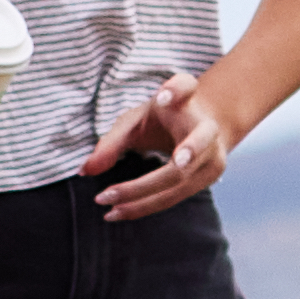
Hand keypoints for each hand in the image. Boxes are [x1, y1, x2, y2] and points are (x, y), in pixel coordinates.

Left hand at [93, 67, 252, 219]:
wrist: (201, 130)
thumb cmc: (162, 123)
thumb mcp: (135, 122)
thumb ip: (111, 142)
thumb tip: (85, 171)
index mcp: (185, 101)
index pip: (186, 87)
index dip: (177, 90)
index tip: (163, 96)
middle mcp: (207, 127)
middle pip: (195, 144)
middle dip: (174, 161)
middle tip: (160, 171)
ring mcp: (214, 154)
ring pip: (178, 181)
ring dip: (140, 197)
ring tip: (106, 203)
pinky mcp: (209, 178)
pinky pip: (174, 197)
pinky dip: (144, 206)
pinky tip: (116, 212)